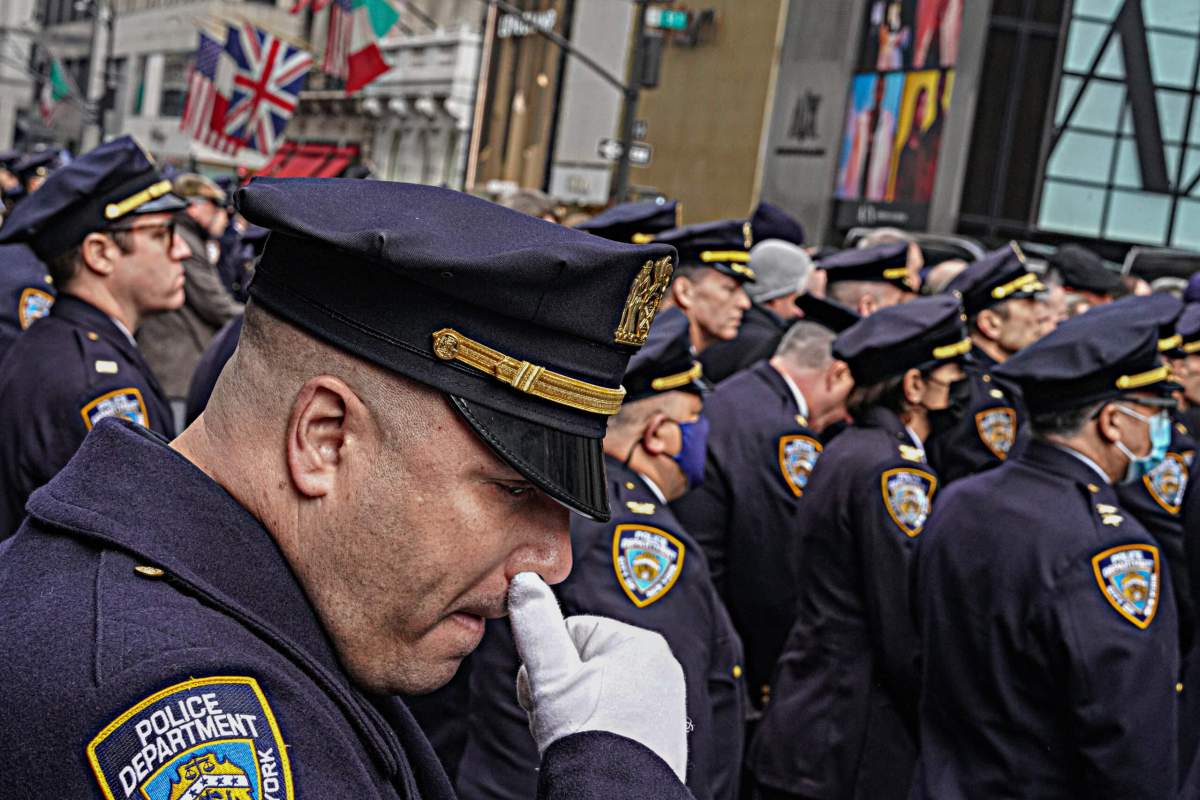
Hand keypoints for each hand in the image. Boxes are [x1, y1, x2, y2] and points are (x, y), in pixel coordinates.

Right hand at [508, 572, 687, 780]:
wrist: (617, 799)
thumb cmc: (587, 738)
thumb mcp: (550, 676)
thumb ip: (535, 626)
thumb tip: (524, 581)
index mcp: (640, 642)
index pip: (571, 631)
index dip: (547, 664)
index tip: (547, 693)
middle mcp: (661, 665)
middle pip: (585, 661)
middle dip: (563, 689)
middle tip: (561, 718)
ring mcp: (666, 699)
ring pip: (598, 689)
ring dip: (577, 709)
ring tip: (578, 734)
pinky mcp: (664, 729)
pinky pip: (618, 714)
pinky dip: (600, 727)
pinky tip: (594, 745)